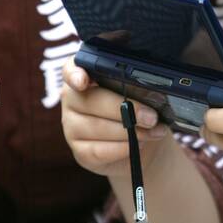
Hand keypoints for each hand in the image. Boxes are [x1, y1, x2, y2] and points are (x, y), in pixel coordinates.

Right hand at [60, 56, 171, 178]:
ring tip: (152, 132)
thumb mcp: (141, 93)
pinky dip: (123, 148)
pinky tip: (138, 145)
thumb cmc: (138, 110)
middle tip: (151, 117)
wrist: (141, 143)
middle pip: (91, 101)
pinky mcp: (81, 151)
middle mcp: (72, 100)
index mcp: (85, 76)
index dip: (74, 75)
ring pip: (97, 128)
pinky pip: (100, 150)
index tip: (83, 81)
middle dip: (126, 109)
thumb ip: (138, 86)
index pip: (70, 70)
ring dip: (130, 132)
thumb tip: (151, 89)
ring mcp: (72, 127)